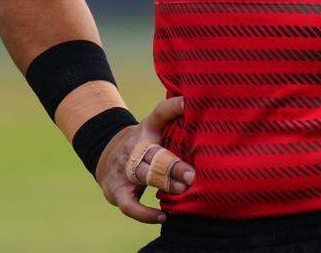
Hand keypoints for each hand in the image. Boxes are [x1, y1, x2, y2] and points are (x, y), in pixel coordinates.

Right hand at [95, 96, 194, 223]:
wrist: (108, 154)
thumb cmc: (145, 142)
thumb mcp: (157, 129)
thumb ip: (178, 126)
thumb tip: (212, 123)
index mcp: (148, 127)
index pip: (160, 113)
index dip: (174, 107)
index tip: (190, 104)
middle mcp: (135, 146)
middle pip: (154, 153)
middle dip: (174, 165)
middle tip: (193, 175)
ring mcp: (124, 168)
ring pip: (144, 175)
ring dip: (164, 183)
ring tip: (182, 190)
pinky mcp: (117, 190)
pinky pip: (130, 205)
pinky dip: (145, 213)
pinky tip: (163, 216)